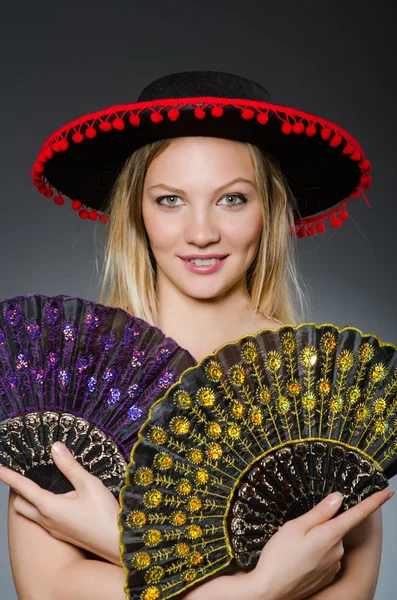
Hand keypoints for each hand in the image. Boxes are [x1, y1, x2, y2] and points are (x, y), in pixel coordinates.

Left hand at [0, 442, 120, 564]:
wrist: (117, 544)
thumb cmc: (103, 515)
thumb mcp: (89, 484)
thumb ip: (70, 466)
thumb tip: (55, 448)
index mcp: (49, 506)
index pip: (23, 487)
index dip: (9, 476)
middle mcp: (47, 520)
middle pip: (21, 504)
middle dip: (18, 490)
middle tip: (21, 475)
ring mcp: (55, 529)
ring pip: (32, 513)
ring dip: (30, 499)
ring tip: (39, 484)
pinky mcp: (63, 534)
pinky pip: (44, 519)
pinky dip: (43, 507)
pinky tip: (59, 500)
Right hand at [247, 488, 393, 599]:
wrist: (270, 591)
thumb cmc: (279, 558)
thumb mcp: (295, 526)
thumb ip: (319, 512)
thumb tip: (337, 498)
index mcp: (330, 535)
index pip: (358, 514)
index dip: (374, 502)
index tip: (386, 492)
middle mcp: (337, 551)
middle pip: (336, 527)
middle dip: (321, 524)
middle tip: (297, 530)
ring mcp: (333, 565)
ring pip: (329, 542)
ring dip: (316, 540)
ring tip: (293, 547)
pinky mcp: (327, 575)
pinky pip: (325, 556)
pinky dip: (314, 553)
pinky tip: (297, 558)